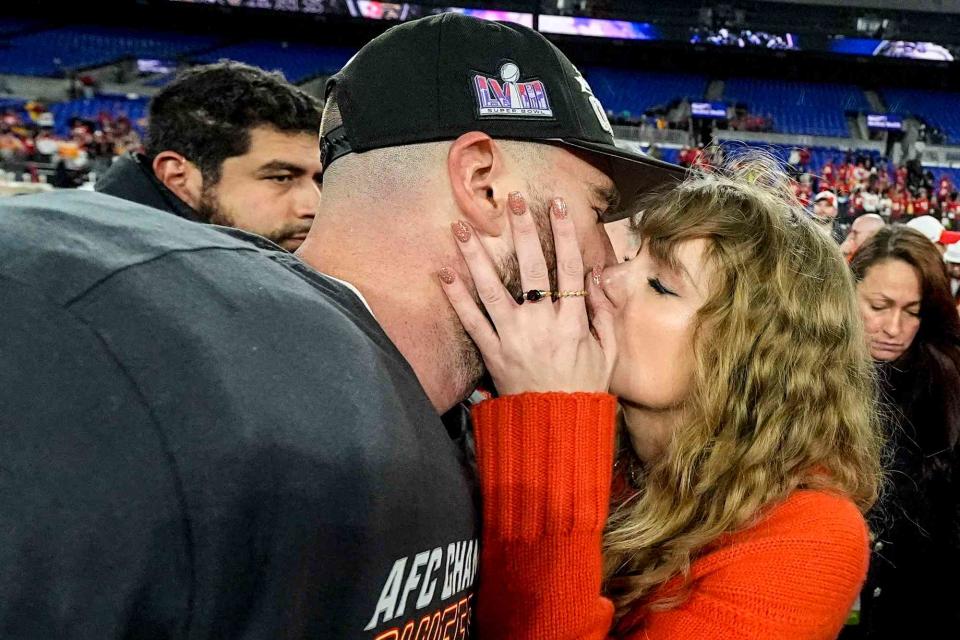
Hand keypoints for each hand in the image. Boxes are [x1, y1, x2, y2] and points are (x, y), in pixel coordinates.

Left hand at [438, 192, 615, 395]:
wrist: (556, 426)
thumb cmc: (584, 387)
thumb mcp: (607, 351)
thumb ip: (604, 313)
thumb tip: (597, 277)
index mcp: (572, 321)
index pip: (569, 267)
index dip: (564, 233)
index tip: (556, 205)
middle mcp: (541, 324)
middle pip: (532, 268)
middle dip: (522, 231)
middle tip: (512, 200)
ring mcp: (513, 337)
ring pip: (492, 289)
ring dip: (476, 256)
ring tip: (462, 226)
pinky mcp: (492, 353)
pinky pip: (471, 321)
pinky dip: (456, 297)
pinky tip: (443, 273)